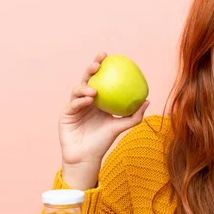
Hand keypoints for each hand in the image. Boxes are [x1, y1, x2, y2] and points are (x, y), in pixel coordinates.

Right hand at [59, 52, 148, 188]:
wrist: (87, 157)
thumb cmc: (103, 142)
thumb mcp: (120, 127)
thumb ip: (133, 116)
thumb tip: (147, 100)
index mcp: (98, 100)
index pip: (101, 79)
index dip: (102, 66)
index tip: (109, 56)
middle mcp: (85, 100)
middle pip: (87, 79)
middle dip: (91, 68)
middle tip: (98, 63)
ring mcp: (74, 106)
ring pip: (78, 90)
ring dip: (86, 87)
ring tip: (95, 90)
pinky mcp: (66, 114)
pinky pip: (74, 104)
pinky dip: (81, 100)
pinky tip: (89, 99)